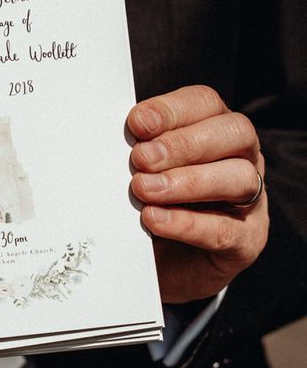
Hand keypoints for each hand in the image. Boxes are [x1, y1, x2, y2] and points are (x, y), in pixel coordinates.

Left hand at [128, 86, 268, 303]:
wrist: (156, 264)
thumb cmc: (147, 203)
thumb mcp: (138, 171)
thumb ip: (136, 149)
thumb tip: (117, 133)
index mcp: (214, 129)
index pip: (205, 103)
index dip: (172, 110)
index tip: (137, 123)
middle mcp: (242, 158)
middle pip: (233, 133)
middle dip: (183, 143)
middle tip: (140, 158)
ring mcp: (250, 200)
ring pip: (239, 178)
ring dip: (187, 182)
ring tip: (143, 190)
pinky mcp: (246, 241)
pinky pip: (226, 230)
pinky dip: (187, 223)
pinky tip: (153, 219)